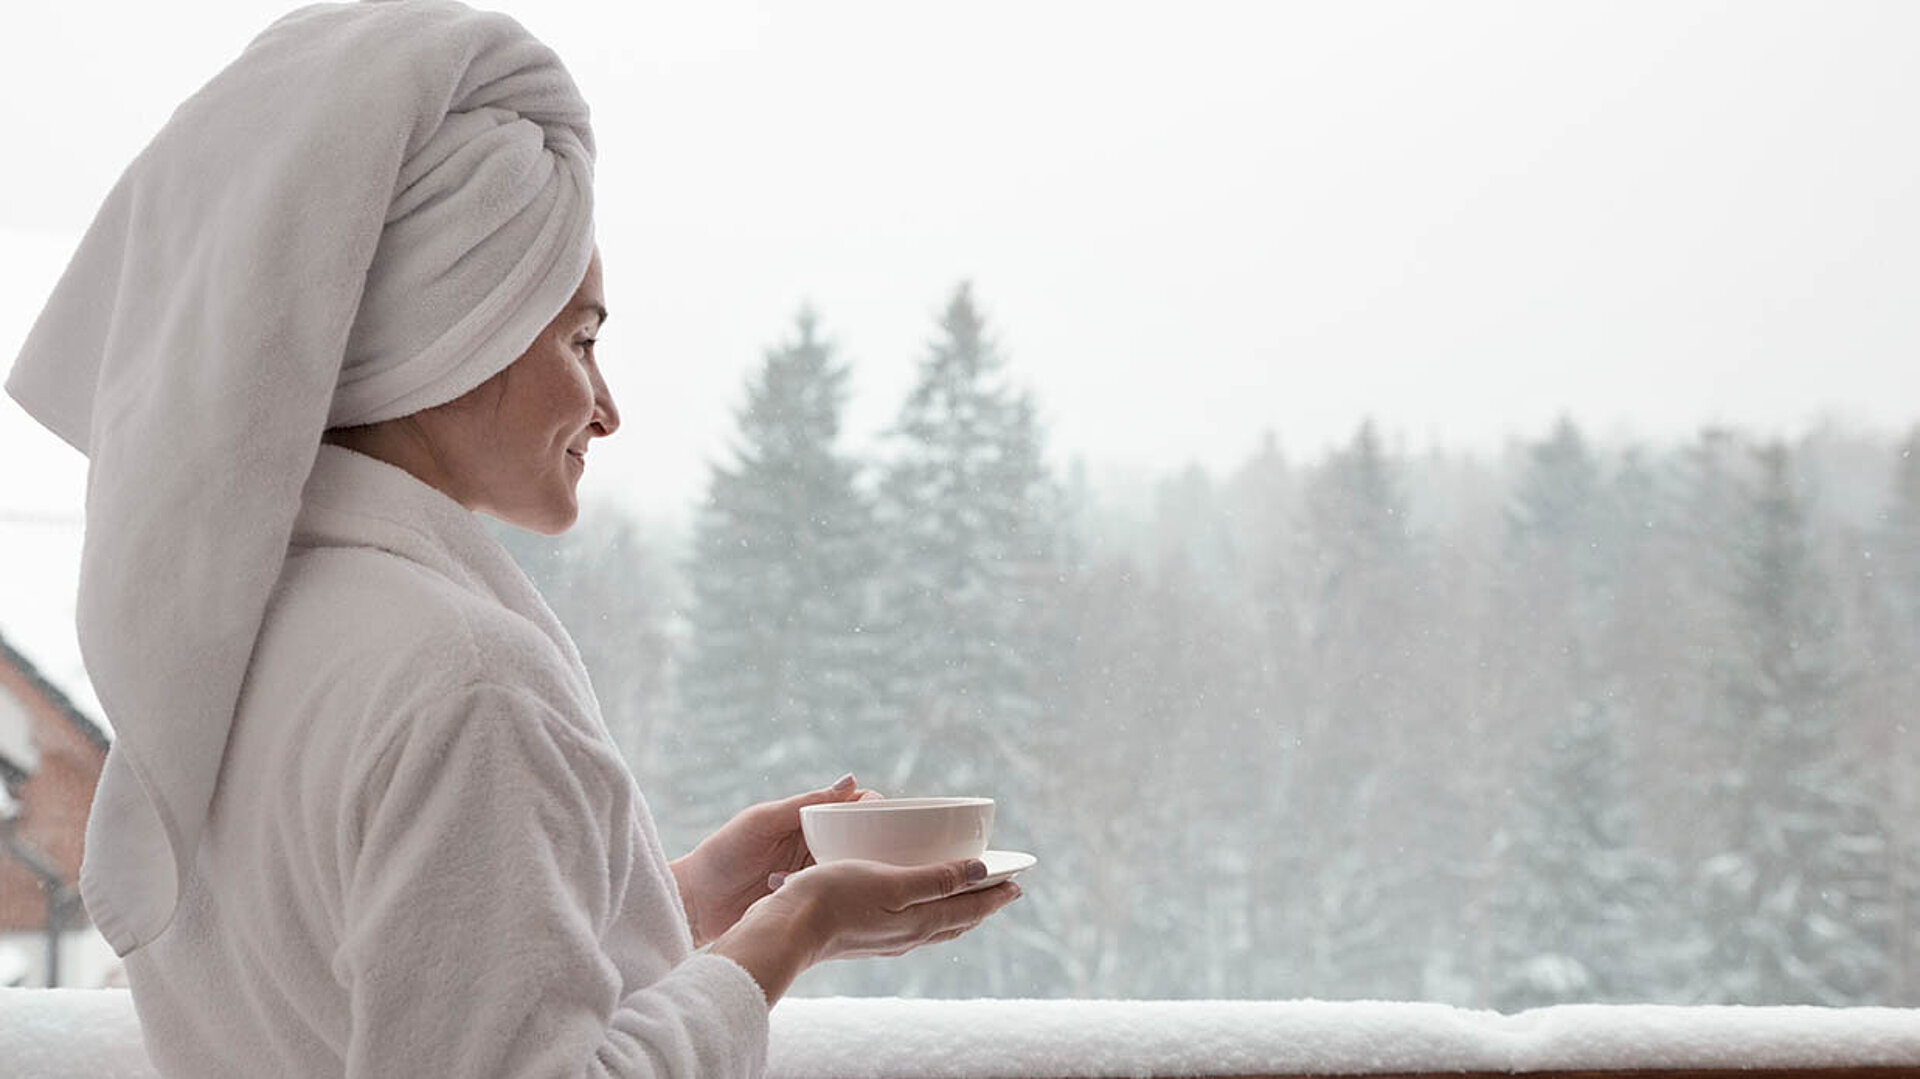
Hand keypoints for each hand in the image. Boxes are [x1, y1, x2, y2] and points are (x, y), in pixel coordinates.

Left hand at [671, 774, 877, 946]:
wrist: (696, 903)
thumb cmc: (723, 854)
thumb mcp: (764, 821)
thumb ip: (806, 803)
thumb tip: (852, 779)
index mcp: (806, 819)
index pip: (853, 808)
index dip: (876, 812)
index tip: (889, 823)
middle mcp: (814, 846)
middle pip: (860, 841)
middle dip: (875, 847)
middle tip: (883, 858)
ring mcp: (811, 876)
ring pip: (851, 870)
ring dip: (856, 874)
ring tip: (858, 881)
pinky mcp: (807, 902)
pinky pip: (834, 897)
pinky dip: (838, 898)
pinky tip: (841, 903)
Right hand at [769, 858, 1022, 961]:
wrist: (787, 929)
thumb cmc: (835, 899)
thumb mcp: (891, 883)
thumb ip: (936, 879)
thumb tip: (980, 873)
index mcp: (920, 922)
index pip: (970, 909)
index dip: (996, 895)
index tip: (1018, 882)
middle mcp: (908, 936)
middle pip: (957, 921)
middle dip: (981, 903)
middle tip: (1001, 888)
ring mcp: (886, 939)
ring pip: (934, 925)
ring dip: (956, 909)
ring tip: (966, 895)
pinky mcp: (865, 937)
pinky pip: (911, 924)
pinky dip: (928, 911)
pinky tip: (914, 904)